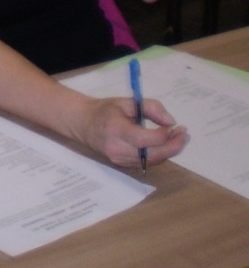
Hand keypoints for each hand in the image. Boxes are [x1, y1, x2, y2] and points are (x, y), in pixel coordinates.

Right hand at [73, 95, 188, 168]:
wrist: (84, 124)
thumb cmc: (105, 110)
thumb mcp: (126, 102)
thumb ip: (150, 107)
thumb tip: (170, 121)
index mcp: (116, 130)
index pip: (145, 139)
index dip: (164, 134)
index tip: (173, 125)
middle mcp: (118, 149)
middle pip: (153, 154)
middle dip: (173, 145)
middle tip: (184, 134)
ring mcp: (120, 160)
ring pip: (153, 160)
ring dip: (168, 150)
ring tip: (178, 138)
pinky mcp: (123, 165)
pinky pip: (147, 161)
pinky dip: (159, 153)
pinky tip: (164, 144)